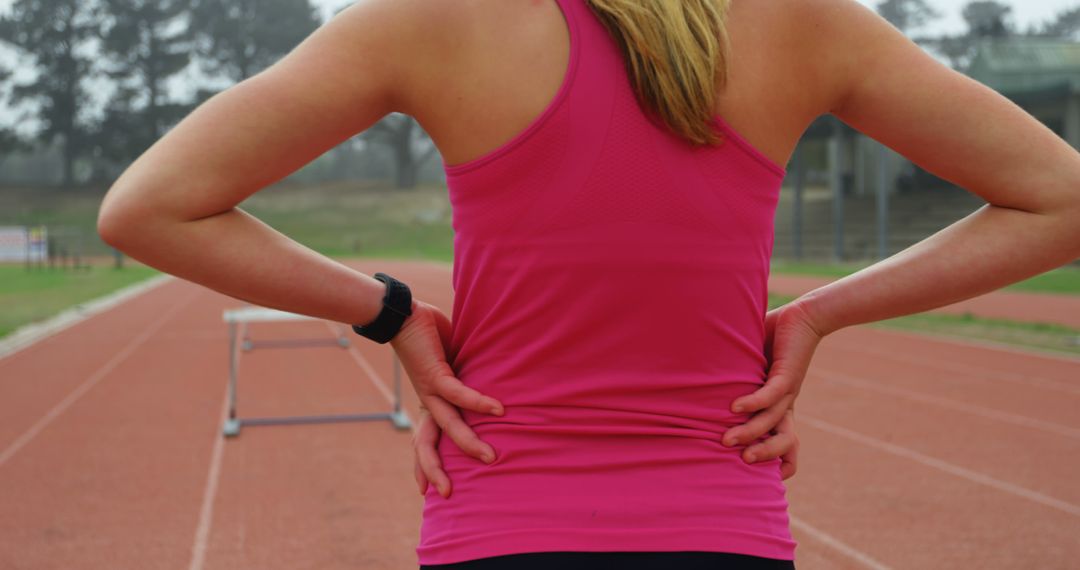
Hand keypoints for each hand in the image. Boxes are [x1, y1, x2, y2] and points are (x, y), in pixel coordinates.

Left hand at [390, 299, 503, 498]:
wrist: (401, 314)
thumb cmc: (426, 335)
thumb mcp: (449, 364)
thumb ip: (464, 377)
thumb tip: (488, 381)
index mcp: (429, 401)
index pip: (424, 440)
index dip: (424, 465)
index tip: (426, 491)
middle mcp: (426, 400)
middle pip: (428, 444)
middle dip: (437, 470)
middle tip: (450, 493)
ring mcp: (429, 389)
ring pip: (447, 426)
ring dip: (469, 443)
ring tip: (490, 457)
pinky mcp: (435, 374)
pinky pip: (459, 394)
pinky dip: (478, 402)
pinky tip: (497, 410)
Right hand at [722, 300, 823, 472]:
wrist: (805, 318)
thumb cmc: (776, 340)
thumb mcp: (753, 366)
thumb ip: (735, 377)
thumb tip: (703, 383)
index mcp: (780, 404)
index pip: (786, 440)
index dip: (781, 460)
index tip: (764, 473)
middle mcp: (786, 401)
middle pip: (783, 438)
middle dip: (762, 452)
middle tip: (739, 461)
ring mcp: (788, 389)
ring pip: (771, 420)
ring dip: (750, 432)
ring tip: (727, 441)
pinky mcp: (787, 373)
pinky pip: (770, 393)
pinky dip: (752, 402)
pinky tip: (734, 407)